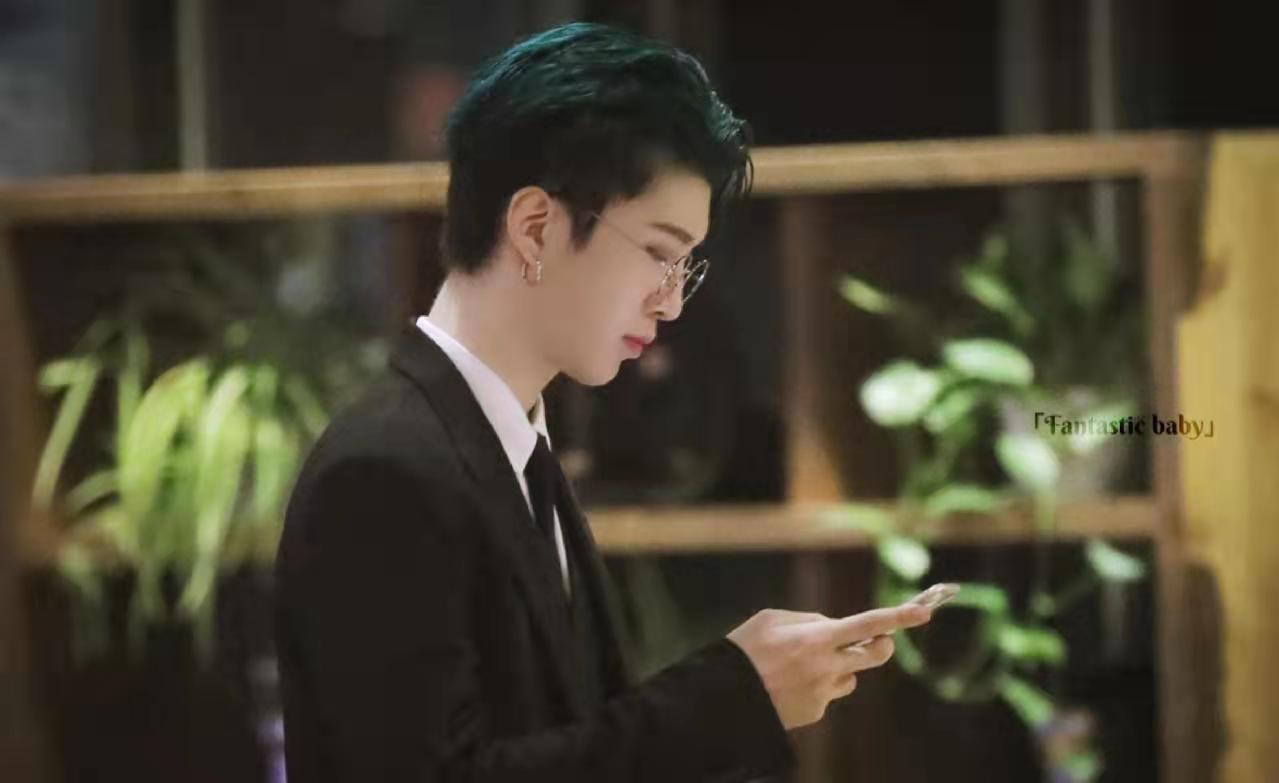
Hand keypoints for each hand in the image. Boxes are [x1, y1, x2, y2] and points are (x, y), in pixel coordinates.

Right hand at [726, 604, 932, 729]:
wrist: (724, 697)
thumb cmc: (745, 650)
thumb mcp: (771, 619)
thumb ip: (808, 619)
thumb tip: (832, 625)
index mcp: (817, 638)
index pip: (867, 624)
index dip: (898, 617)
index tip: (924, 612)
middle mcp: (827, 666)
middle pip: (875, 655)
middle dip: (882, 644)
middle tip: (876, 640)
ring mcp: (823, 693)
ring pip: (850, 677)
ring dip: (839, 668)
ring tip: (802, 667)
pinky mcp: (815, 713)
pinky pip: (828, 695)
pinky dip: (816, 687)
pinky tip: (789, 686)